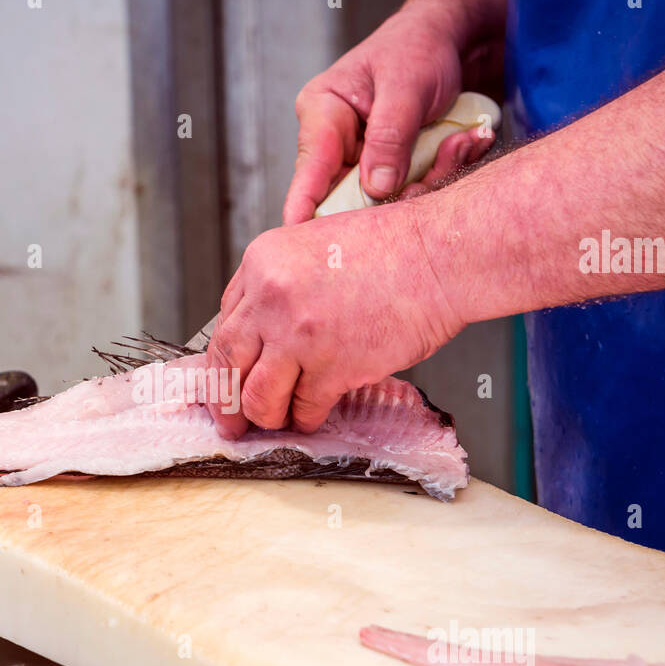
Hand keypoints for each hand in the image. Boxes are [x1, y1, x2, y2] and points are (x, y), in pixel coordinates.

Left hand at [205, 206, 466, 437]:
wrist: (440, 255)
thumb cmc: (393, 248)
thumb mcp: (315, 245)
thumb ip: (283, 283)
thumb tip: (264, 331)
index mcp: (262, 261)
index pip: (224, 324)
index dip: (224, 361)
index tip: (225, 381)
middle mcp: (271, 297)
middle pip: (228, 363)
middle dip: (226, 401)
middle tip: (232, 421)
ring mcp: (299, 334)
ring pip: (259, 396)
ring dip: (267, 416)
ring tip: (278, 420)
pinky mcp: (332, 366)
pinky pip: (305, 407)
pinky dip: (307, 418)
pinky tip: (313, 415)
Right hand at [283, 0, 497, 223]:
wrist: (451, 40)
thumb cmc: (419, 46)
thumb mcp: (406, 85)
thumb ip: (389, 136)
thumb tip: (375, 188)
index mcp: (322, 112)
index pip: (310, 165)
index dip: (304, 202)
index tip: (299, 232)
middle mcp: (337, 143)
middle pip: (350, 194)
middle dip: (398, 190)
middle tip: (438, 166)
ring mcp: (364, 161)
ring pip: (386, 198)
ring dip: (430, 176)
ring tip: (460, 140)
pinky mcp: (391, 171)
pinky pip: (412, 190)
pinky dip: (441, 172)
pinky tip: (462, 142)